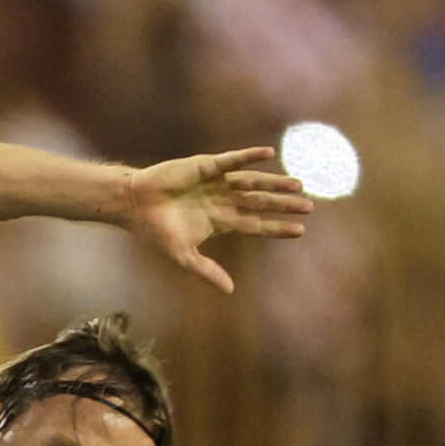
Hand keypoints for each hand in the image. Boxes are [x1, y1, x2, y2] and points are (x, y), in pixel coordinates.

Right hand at [121, 146, 311, 294]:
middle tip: (310, 205)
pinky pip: (233, 160)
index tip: (301, 230)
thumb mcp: (183, 256)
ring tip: (298, 184)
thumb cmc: (156, 230)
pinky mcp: (206, 166)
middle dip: (284, 204)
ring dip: (275, 182)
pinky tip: (269, 154)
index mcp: (220, 221)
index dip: (277, 227)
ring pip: (253, 182)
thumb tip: (230, 290)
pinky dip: (250, 157)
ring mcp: (217, 182)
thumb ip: (207, 271)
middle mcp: (223, 200)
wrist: (135, 205)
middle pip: (260, 202)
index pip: (256, 224)